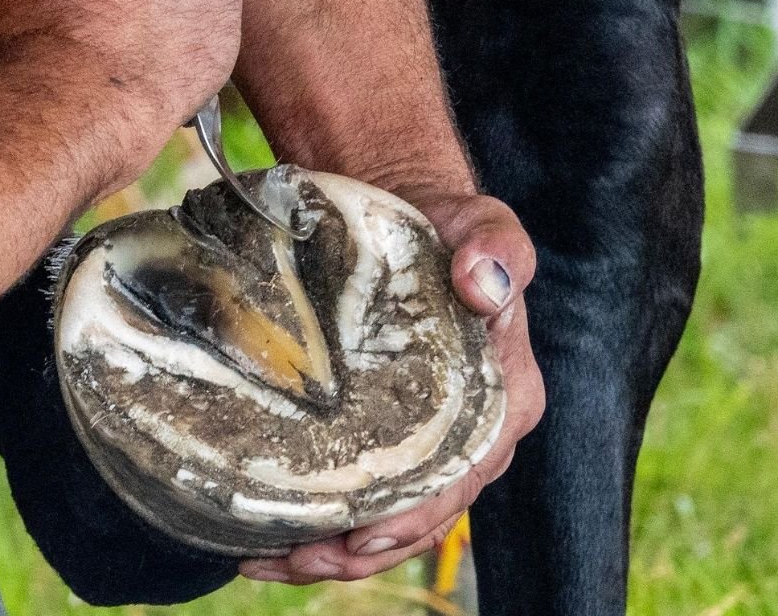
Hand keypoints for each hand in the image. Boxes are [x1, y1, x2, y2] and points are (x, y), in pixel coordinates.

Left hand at [239, 192, 544, 583]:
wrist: (415, 216)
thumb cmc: (453, 227)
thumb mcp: (483, 225)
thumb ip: (496, 249)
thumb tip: (483, 285)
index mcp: (509, 398)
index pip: (466, 475)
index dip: (417, 516)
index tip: (362, 536)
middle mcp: (476, 434)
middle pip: (425, 514)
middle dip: (361, 550)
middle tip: (294, 559)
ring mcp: (434, 442)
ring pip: (393, 519)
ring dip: (335, 551)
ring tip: (269, 561)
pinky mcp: (395, 436)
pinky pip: (369, 494)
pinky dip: (326, 524)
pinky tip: (274, 535)